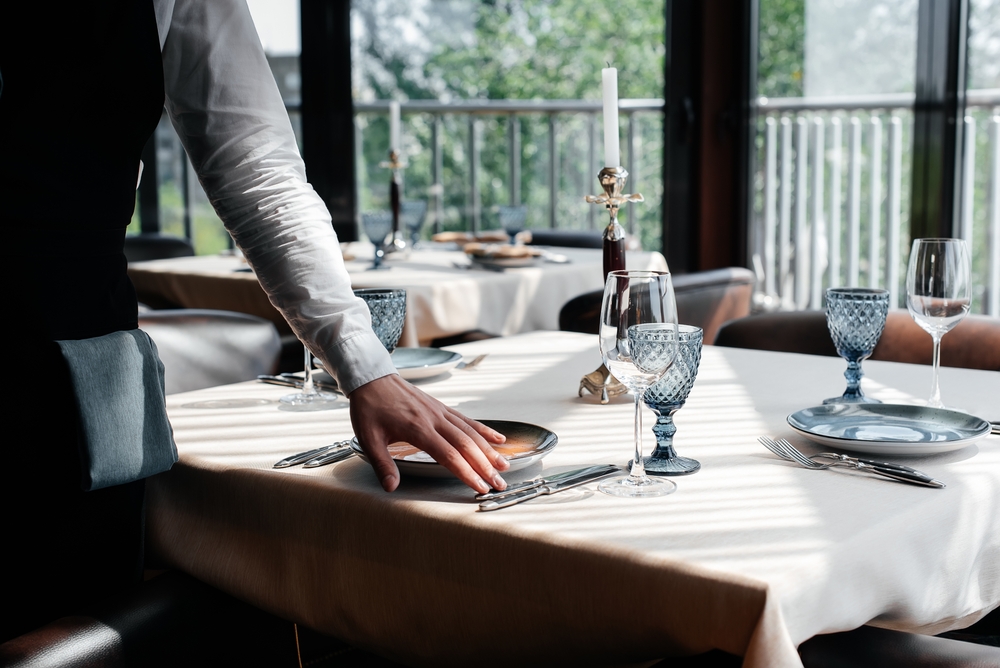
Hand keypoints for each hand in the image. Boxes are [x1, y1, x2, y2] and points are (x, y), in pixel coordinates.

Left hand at [348, 374, 508, 493]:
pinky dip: (484, 429)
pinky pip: (467, 419)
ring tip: (504, 465)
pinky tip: (498, 438)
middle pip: (467, 445)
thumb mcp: (368, 439)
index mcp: (418, 429)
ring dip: (489, 450)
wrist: (372, 378)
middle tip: (500, 483)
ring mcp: (440, 411)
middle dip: (485, 466)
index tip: (480, 487)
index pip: (449, 455)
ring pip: (471, 432)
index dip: (467, 473)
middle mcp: (434, 419)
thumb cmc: (369, 408)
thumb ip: (383, 464)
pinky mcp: (441, 406)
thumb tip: (391, 487)